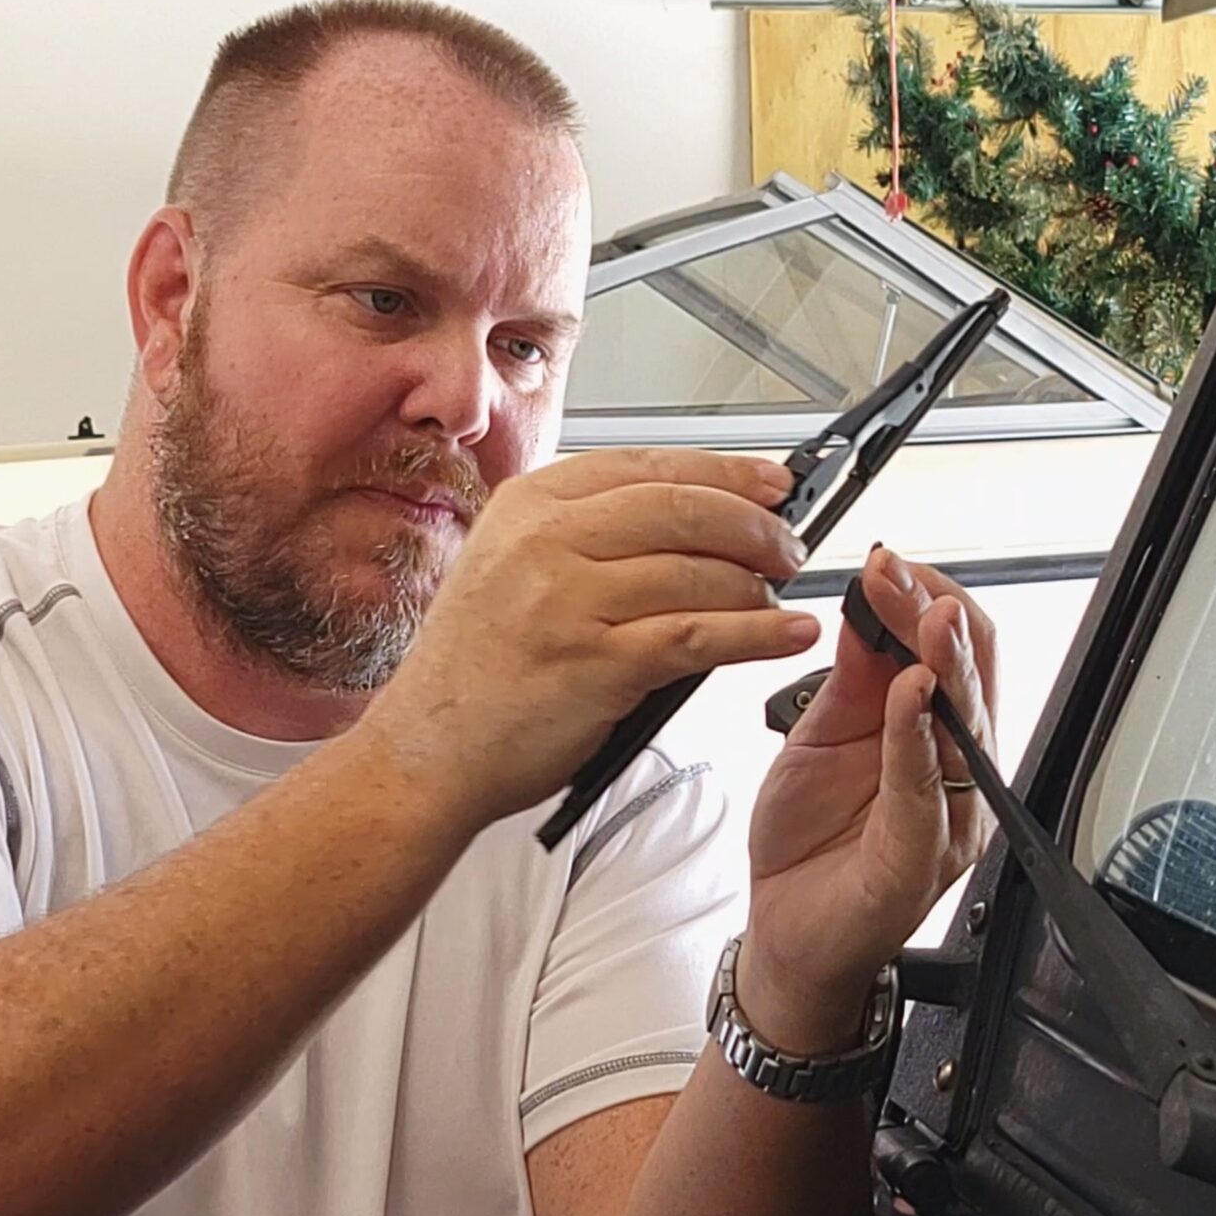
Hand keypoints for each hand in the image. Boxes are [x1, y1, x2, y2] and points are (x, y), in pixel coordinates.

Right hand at [361, 449, 818, 831]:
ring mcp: (569, 601)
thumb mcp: (510, 565)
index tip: (771, 483)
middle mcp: (546, 541)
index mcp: (529, 504)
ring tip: (779, 600)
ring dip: (757, 586)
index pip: (649, 464)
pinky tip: (786, 634)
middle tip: (786, 546)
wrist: (428, 751)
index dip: (725, 472)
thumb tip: (695, 515)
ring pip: (698, 571)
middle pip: (683, 507)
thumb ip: (586, 533)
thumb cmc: (477, 668)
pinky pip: (700, 635)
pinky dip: (757, 634)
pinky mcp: (596, 663)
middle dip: (754, 525)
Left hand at [737, 547, 997, 1052]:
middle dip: (934, 612)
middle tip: (895, 572)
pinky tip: (908, 696)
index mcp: (934, 734)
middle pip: (973, 674)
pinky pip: (927, 787)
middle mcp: (955, 771)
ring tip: (921, 614)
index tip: (886, 563)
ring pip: (966, 723)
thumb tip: (865, 604)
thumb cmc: (810, 846)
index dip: (928, 597)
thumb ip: (849, 679)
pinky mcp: (922, 857)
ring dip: (940, 660)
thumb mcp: (818, 736)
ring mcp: (947, 814)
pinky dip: (916, 735)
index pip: (957, 648)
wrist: (787, 937)